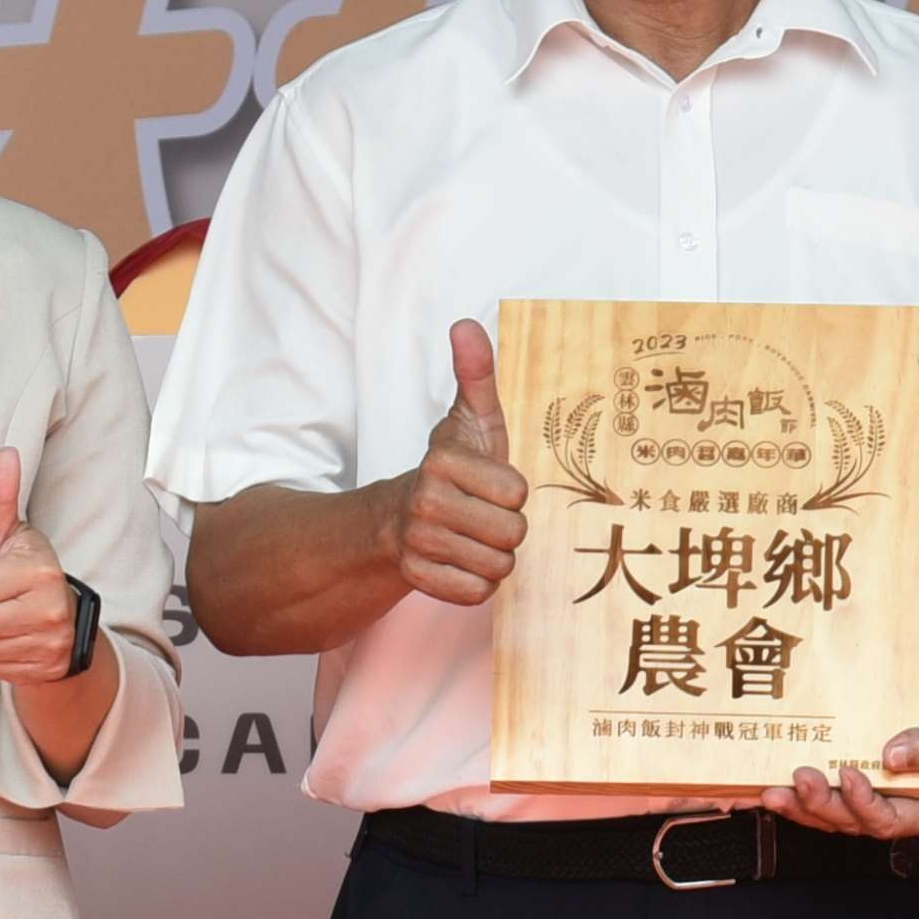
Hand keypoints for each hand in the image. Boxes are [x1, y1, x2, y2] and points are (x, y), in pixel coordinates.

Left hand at [0, 445, 86, 685]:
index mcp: (41, 571)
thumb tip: (5, 453)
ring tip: (9, 619)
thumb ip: (1, 497)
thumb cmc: (25, 572)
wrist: (65, 622)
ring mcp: (50, 643)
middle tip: (1, 601)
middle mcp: (51, 609)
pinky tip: (16, 640)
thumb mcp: (11, 535)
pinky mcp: (44, 669)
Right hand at [393, 319, 523, 606]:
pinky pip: (477, 593)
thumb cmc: (454, 467)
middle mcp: (424, 502)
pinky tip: (463, 561)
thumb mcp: (470, 419)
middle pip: (512, 534)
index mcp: (441, 462)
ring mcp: (417, 543)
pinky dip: (477, 582)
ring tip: (474, 537)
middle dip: (508, 529)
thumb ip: (475, 374)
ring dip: (494, 556)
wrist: (401, 516)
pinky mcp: (417, 578)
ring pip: (497, 566)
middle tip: (486, 515)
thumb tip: (467, 324)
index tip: (492, 485)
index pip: (517, 493)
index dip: (513, 492)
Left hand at [778, 660, 918, 838]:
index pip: (892, 822)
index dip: (865, 804)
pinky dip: (801, 791)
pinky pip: (829, 792)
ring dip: (803, 805)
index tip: (849, 772)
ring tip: (772, 791)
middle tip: (799, 779)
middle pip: (856, 823)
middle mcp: (905, 808)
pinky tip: (772, 784)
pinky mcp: (861, 777)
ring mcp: (881, 794)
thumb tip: (893, 758)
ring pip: (835, 814)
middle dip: (823, 806)